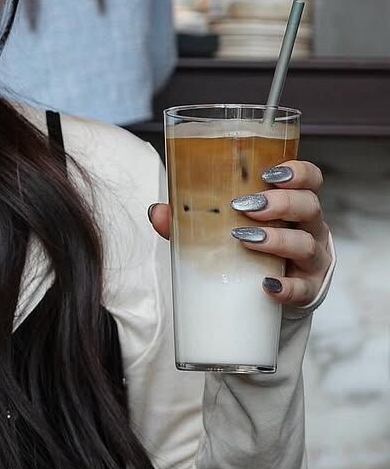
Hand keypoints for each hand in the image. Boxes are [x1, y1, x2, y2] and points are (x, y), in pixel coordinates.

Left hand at [148, 159, 330, 307]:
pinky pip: (302, 290)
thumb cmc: (250, 251)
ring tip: (247, 240)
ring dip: (278, 240)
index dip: (298, 172)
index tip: (269, 174)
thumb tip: (156, 211)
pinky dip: (287, 288)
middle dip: (281, 203)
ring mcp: (312, 261)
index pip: (310, 179)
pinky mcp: (308, 291)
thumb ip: (193, 220)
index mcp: (293, 206)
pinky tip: (267, 285)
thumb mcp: (226, 231)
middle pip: (310, 206)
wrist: (265, 295)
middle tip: (246, 207)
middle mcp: (309, 229)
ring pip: (306, 245)